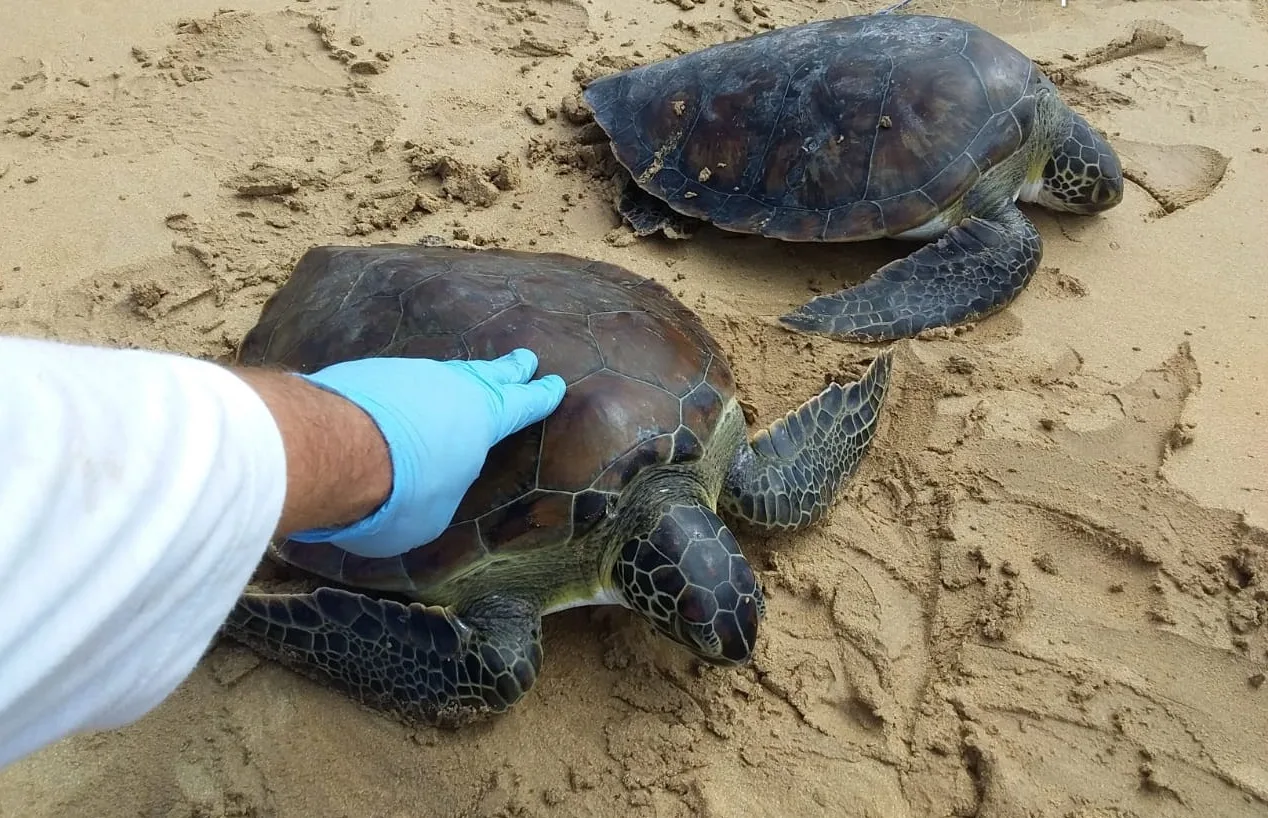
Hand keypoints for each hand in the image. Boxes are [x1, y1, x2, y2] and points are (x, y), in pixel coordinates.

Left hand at [286, 348, 565, 557]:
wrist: (332, 449)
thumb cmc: (400, 494)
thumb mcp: (433, 512)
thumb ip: (441, 489)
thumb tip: (430, 485)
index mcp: (484, 418)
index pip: (522, 405)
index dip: (539, 397)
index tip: (553, 384)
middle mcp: (451, 387)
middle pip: (488, 374)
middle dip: (509, 369)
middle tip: (524, 358)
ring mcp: (407, 373)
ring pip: (440, 374)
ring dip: (452, 379)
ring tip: (460, 379)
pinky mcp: (364, 373)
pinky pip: (396, 381)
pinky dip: (406, 390)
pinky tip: (399, 395)